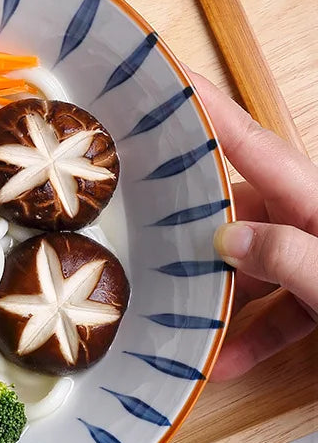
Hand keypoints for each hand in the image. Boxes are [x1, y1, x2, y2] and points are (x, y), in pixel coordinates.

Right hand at [190, 71, 317, 379]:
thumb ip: (285, 254)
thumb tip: (224, 238)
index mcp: (315, 199)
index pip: (249, 145)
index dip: (208, 110)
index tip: (170, 80)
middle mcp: (310, 220)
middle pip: (237, 211)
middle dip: (189, 227)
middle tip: (142, 230)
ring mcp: (313, 257)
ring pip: (250, 265)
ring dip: (216, 297)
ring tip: (179, 317)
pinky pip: (276, 309)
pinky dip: (249, 336)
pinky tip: (223, 363)